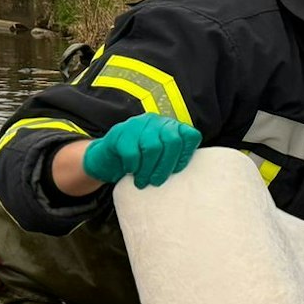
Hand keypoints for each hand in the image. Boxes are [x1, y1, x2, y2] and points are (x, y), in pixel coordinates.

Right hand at [81, 113, 200, 188]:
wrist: (107, 159)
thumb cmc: (140, 162)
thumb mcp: (161, 159)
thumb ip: (176, 159)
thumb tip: (196, 179)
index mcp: (171, 127)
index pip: (190, 136)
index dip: (187, 155)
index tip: (177, 171)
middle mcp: (157, 121)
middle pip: (172, 141)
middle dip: (166, 166)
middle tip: (157, 182)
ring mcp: (137, 124)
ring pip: (152, 147)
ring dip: (148, 169)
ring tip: (143, 182)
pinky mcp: (119, 133)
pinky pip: (131, 152)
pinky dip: (132, 166)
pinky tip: (130, 171)